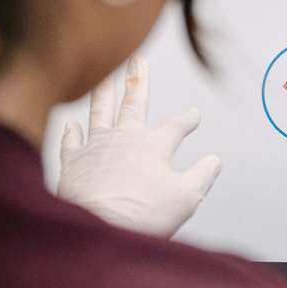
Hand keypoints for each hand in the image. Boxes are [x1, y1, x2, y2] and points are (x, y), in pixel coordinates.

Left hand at [57, 56, 221, 237]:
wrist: (95, 227)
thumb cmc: (142, 215)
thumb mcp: (185, 198)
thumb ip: (201, 176)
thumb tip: (215, 161)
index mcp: (154, 146)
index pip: (175, 125)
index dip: (187, 119)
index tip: (193, 114)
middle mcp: (124, 138)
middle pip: (134, 103)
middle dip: (138, 80)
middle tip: (136, 59)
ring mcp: (96, 147)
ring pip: (99, 111)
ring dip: (102, 92)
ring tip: (102, 76)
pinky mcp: (73, 162)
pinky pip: (71, 140)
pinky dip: (72, 131)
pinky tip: (72, 124)